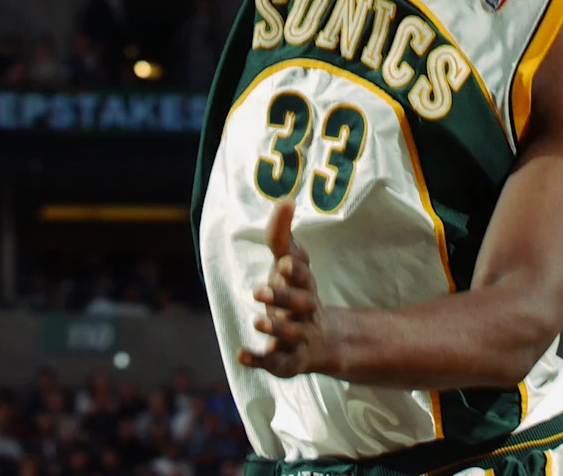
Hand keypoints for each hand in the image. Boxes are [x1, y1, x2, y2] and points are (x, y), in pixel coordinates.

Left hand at [238, 198, 335, 378]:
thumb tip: (285, 199)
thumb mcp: (290, 264)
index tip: (283, 263)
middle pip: (301, 304)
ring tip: (256, 321)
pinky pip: (277, 363)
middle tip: (260, 291)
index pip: (304, 275)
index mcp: (305, 285)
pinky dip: (259, 360)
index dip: (295, 270)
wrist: (321, 341)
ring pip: (291, 334)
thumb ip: (282, 235)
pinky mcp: (289, 361)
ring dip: (274, 329)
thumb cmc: (297, 292)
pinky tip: (241, 354)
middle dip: (283, 298)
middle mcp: (305, 311)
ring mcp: (299, 337)